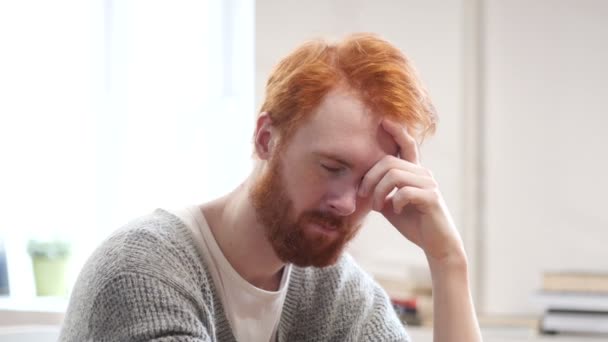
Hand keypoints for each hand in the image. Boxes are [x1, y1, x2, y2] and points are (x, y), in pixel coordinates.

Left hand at [358, 119, 464, 263]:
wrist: (436, 244)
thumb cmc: (413, 223)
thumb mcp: (390, 204)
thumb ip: (379, 191)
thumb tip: (360, 184)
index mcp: (414, 172)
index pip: (406, 145)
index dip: (396, 131)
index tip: (383, 120)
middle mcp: (423, 174)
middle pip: (388, 162)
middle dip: (369, 177)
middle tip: (362, 195)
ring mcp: (429, 184)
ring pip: (394, 175)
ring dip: (377, 191)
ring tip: (376, 206)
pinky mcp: (432, 198)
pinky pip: (404, 192)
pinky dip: (393, 201)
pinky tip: (394, 210)